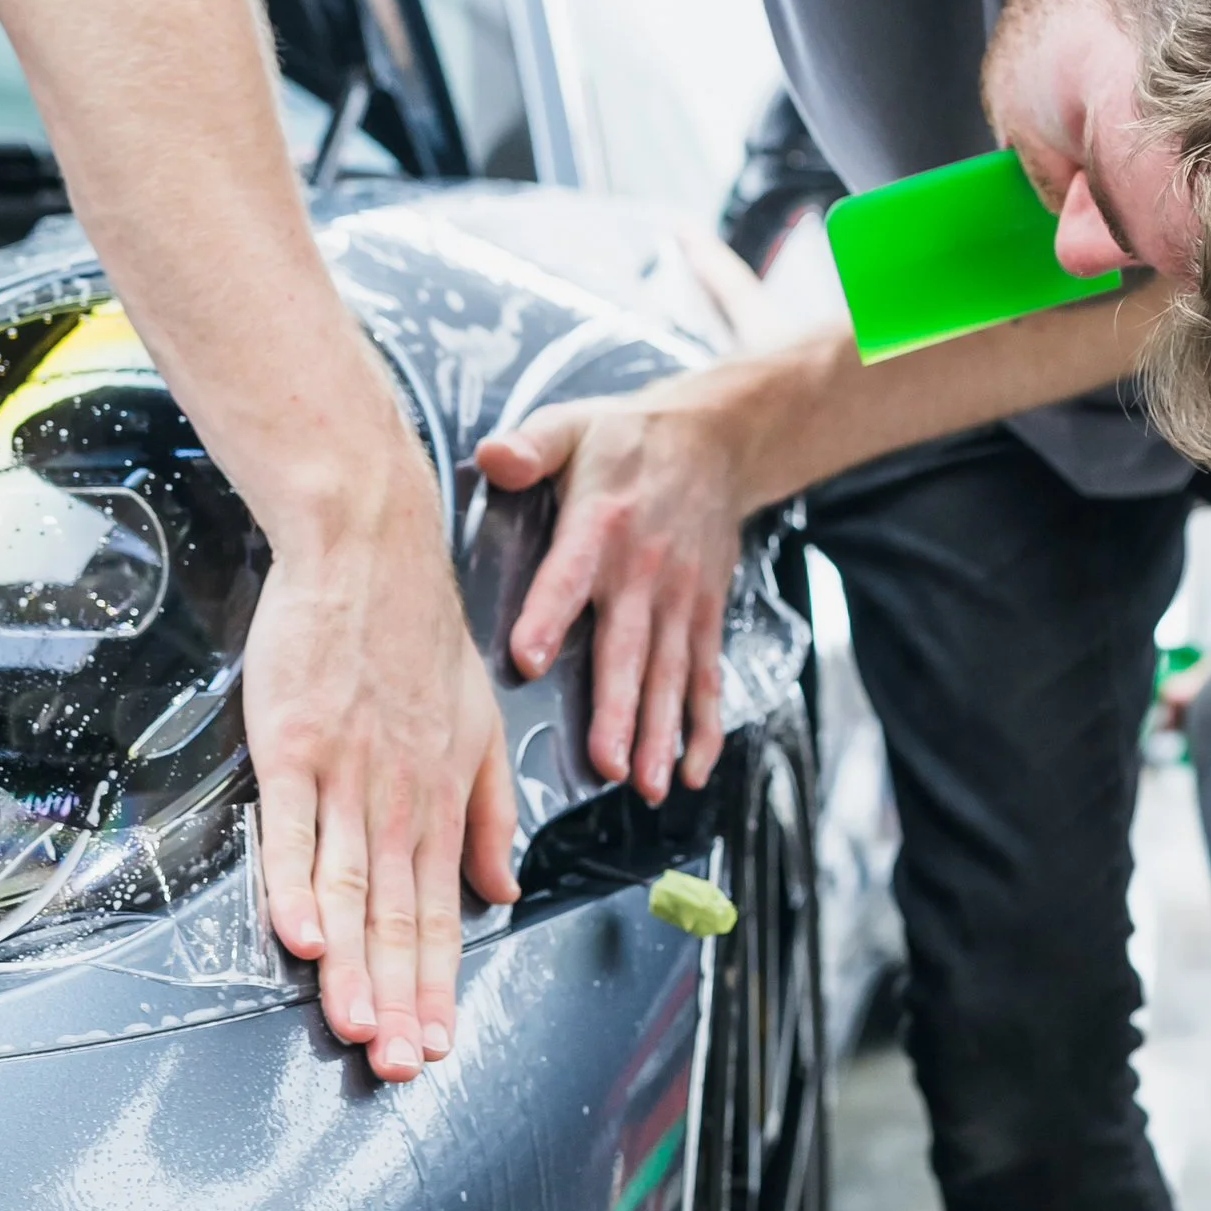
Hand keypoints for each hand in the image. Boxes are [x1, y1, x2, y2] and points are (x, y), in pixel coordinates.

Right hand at [244, 438, 517, 1081]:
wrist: (370, 548)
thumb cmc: (418, 633)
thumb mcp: (481, 724)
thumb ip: (488, 814)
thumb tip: (503, 889)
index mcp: (441, 797)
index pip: (442, 910)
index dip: (438, 982)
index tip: (437, 1042)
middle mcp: (399, 797)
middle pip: (397, 916)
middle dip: (401, 997)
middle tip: (400, 1066)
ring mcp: (344, 773)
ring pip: (351, 887)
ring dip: (355, 964)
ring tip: (360, 1027)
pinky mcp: (292, 745)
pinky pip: (291, 828)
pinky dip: (294, 886)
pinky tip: (299, 938)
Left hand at [476, 376, 755, 802]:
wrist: (716, 439)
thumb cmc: (625, 440)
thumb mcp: (570, 425)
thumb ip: (529, 445)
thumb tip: (494, 455)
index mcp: (600, 524)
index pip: (570, 575)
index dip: (550, 615)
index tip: (528, 659)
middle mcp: (644, 571)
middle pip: (629, 648)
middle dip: (618, 709)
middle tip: (606, 763)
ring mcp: (681, 599)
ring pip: (669, 675)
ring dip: (659, 733)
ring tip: (643, 784)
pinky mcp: (704, 615)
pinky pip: (706, 677)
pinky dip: (704, 727)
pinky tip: (691, 772)